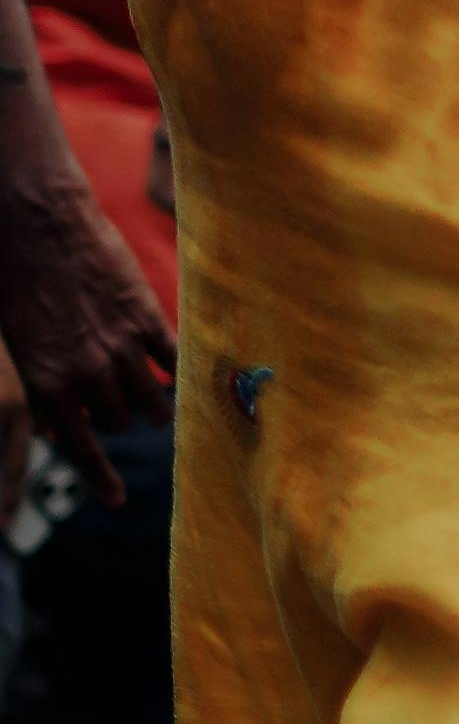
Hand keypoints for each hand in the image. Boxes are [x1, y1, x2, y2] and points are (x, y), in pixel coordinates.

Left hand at [0, 173, 174, 475]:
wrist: (37, 222)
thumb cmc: (15, 278)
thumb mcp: (18, 344)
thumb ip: (43, 386)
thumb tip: (62, 423)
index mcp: (47, 386)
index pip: (81, 450)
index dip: (101, 479)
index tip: (116, 500)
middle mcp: (87, 376)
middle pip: (117, 424)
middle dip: (115, 417)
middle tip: (112, 399)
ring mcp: (121, 348)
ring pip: (151, 402)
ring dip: (151, 401)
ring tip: (149, 388)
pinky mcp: (146, 318)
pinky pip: (174, 361)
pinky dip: (177, 370)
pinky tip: (178, 367)